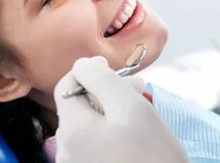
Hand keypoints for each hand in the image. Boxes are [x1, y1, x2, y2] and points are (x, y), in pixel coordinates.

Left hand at [53, 56, 189, 162]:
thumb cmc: (153, 157)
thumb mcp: (131, 108)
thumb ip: (101, 79)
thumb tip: (83, 64)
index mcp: (72, 130)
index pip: (67, 85)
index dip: (90, 71)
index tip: (115, 69)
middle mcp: (66, 151)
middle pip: (79, 106)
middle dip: (106, 92)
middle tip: (139, 90)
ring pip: (89, 125)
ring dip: (112, 112)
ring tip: (141, 115)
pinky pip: (95, 144)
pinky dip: (112, 133)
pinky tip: (135, 136)